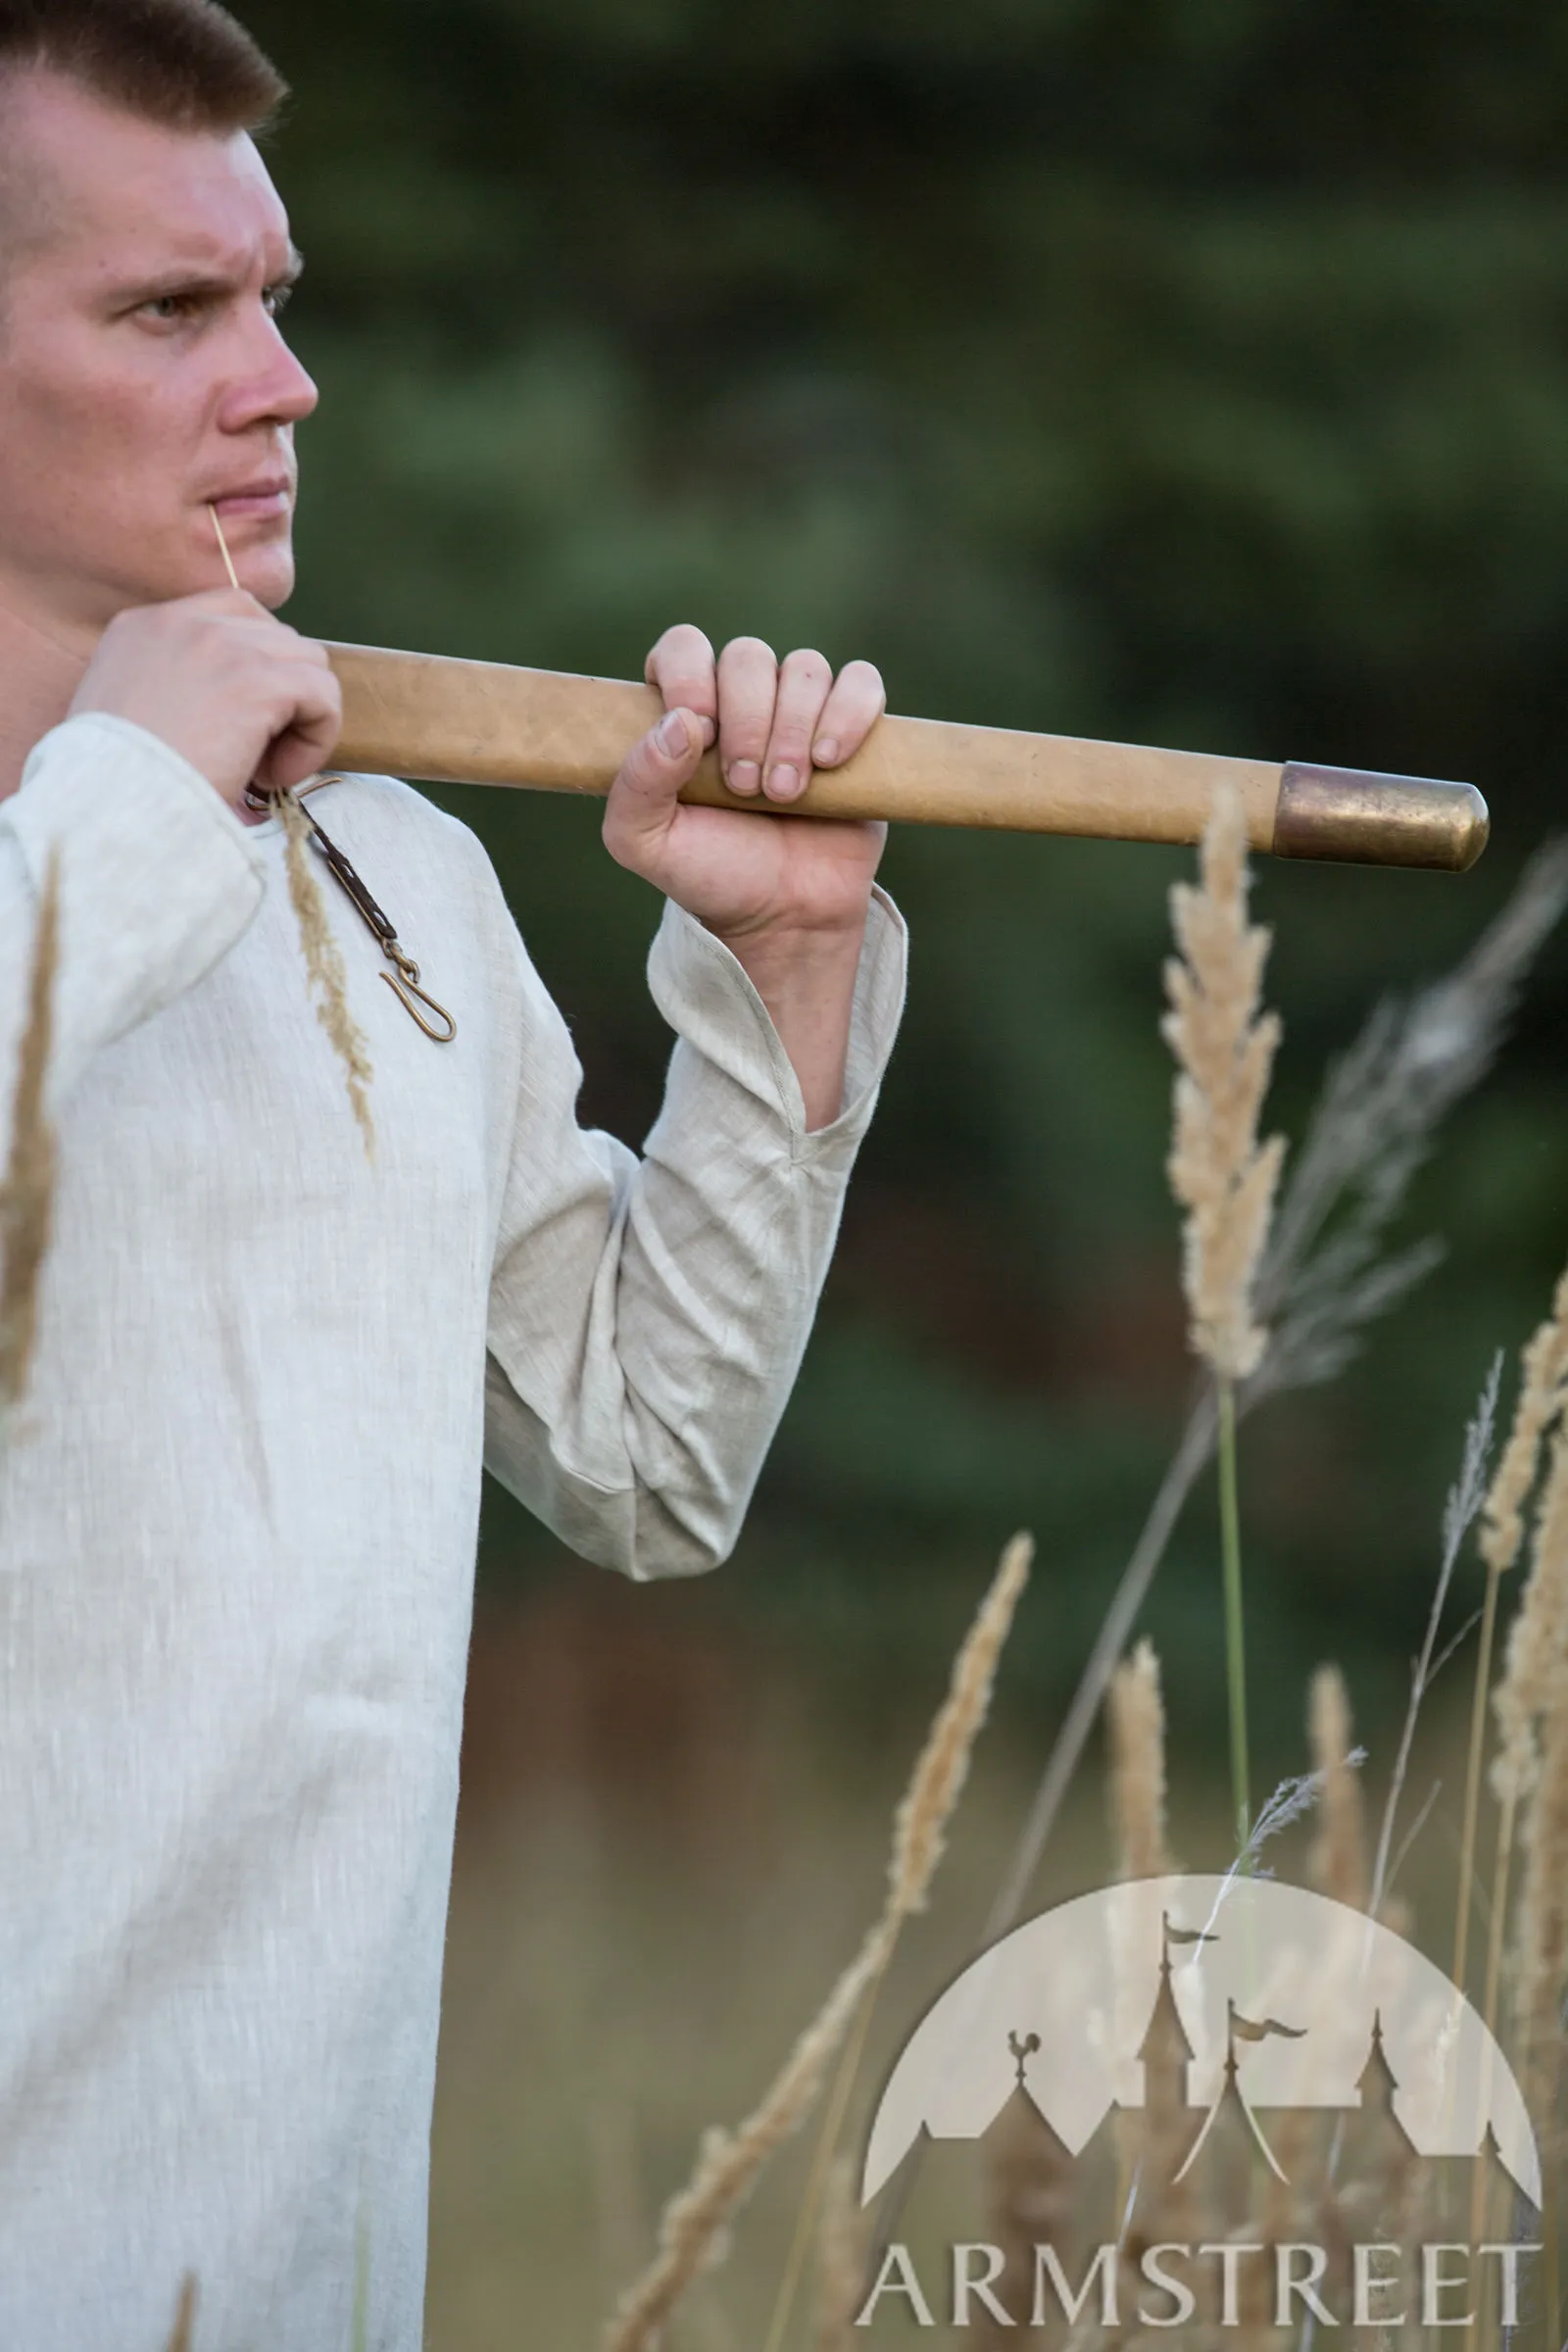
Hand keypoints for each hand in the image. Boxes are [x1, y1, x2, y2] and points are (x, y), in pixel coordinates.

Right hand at [68, 589, 341, 810]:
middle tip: (248, 756)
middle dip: (280, 698)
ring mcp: (223, 644)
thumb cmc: (119, 788)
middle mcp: (182, 621)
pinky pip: (323, 696)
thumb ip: (180, 693)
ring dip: (300, 720)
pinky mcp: (258, 681)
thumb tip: (247, 714)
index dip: (254, 670)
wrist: (111, 811)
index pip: (233, 615)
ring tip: (260, 771)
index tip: (235, 726)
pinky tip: (273, 778)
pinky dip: (315, 741)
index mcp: (144, 627)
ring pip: (309, 663)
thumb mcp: (132, 720)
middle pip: (278, 636)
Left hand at [601, 627, 886, 942]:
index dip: (692, 677)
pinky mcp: (853, 728)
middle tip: (744, 788)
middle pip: (747, 656)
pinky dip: (848, 713)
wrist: (780, 915)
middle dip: (748, 721)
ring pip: (804, 668)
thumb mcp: (645, 842)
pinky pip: (861, 683)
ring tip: (786, 793)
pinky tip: (830, 761)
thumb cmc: (709, 873)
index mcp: (685, 711)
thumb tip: (680, 723)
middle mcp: (742, 699)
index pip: (683, 647)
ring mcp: (799, 710)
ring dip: (793, 729)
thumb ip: (637, 783)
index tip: (701, 737)